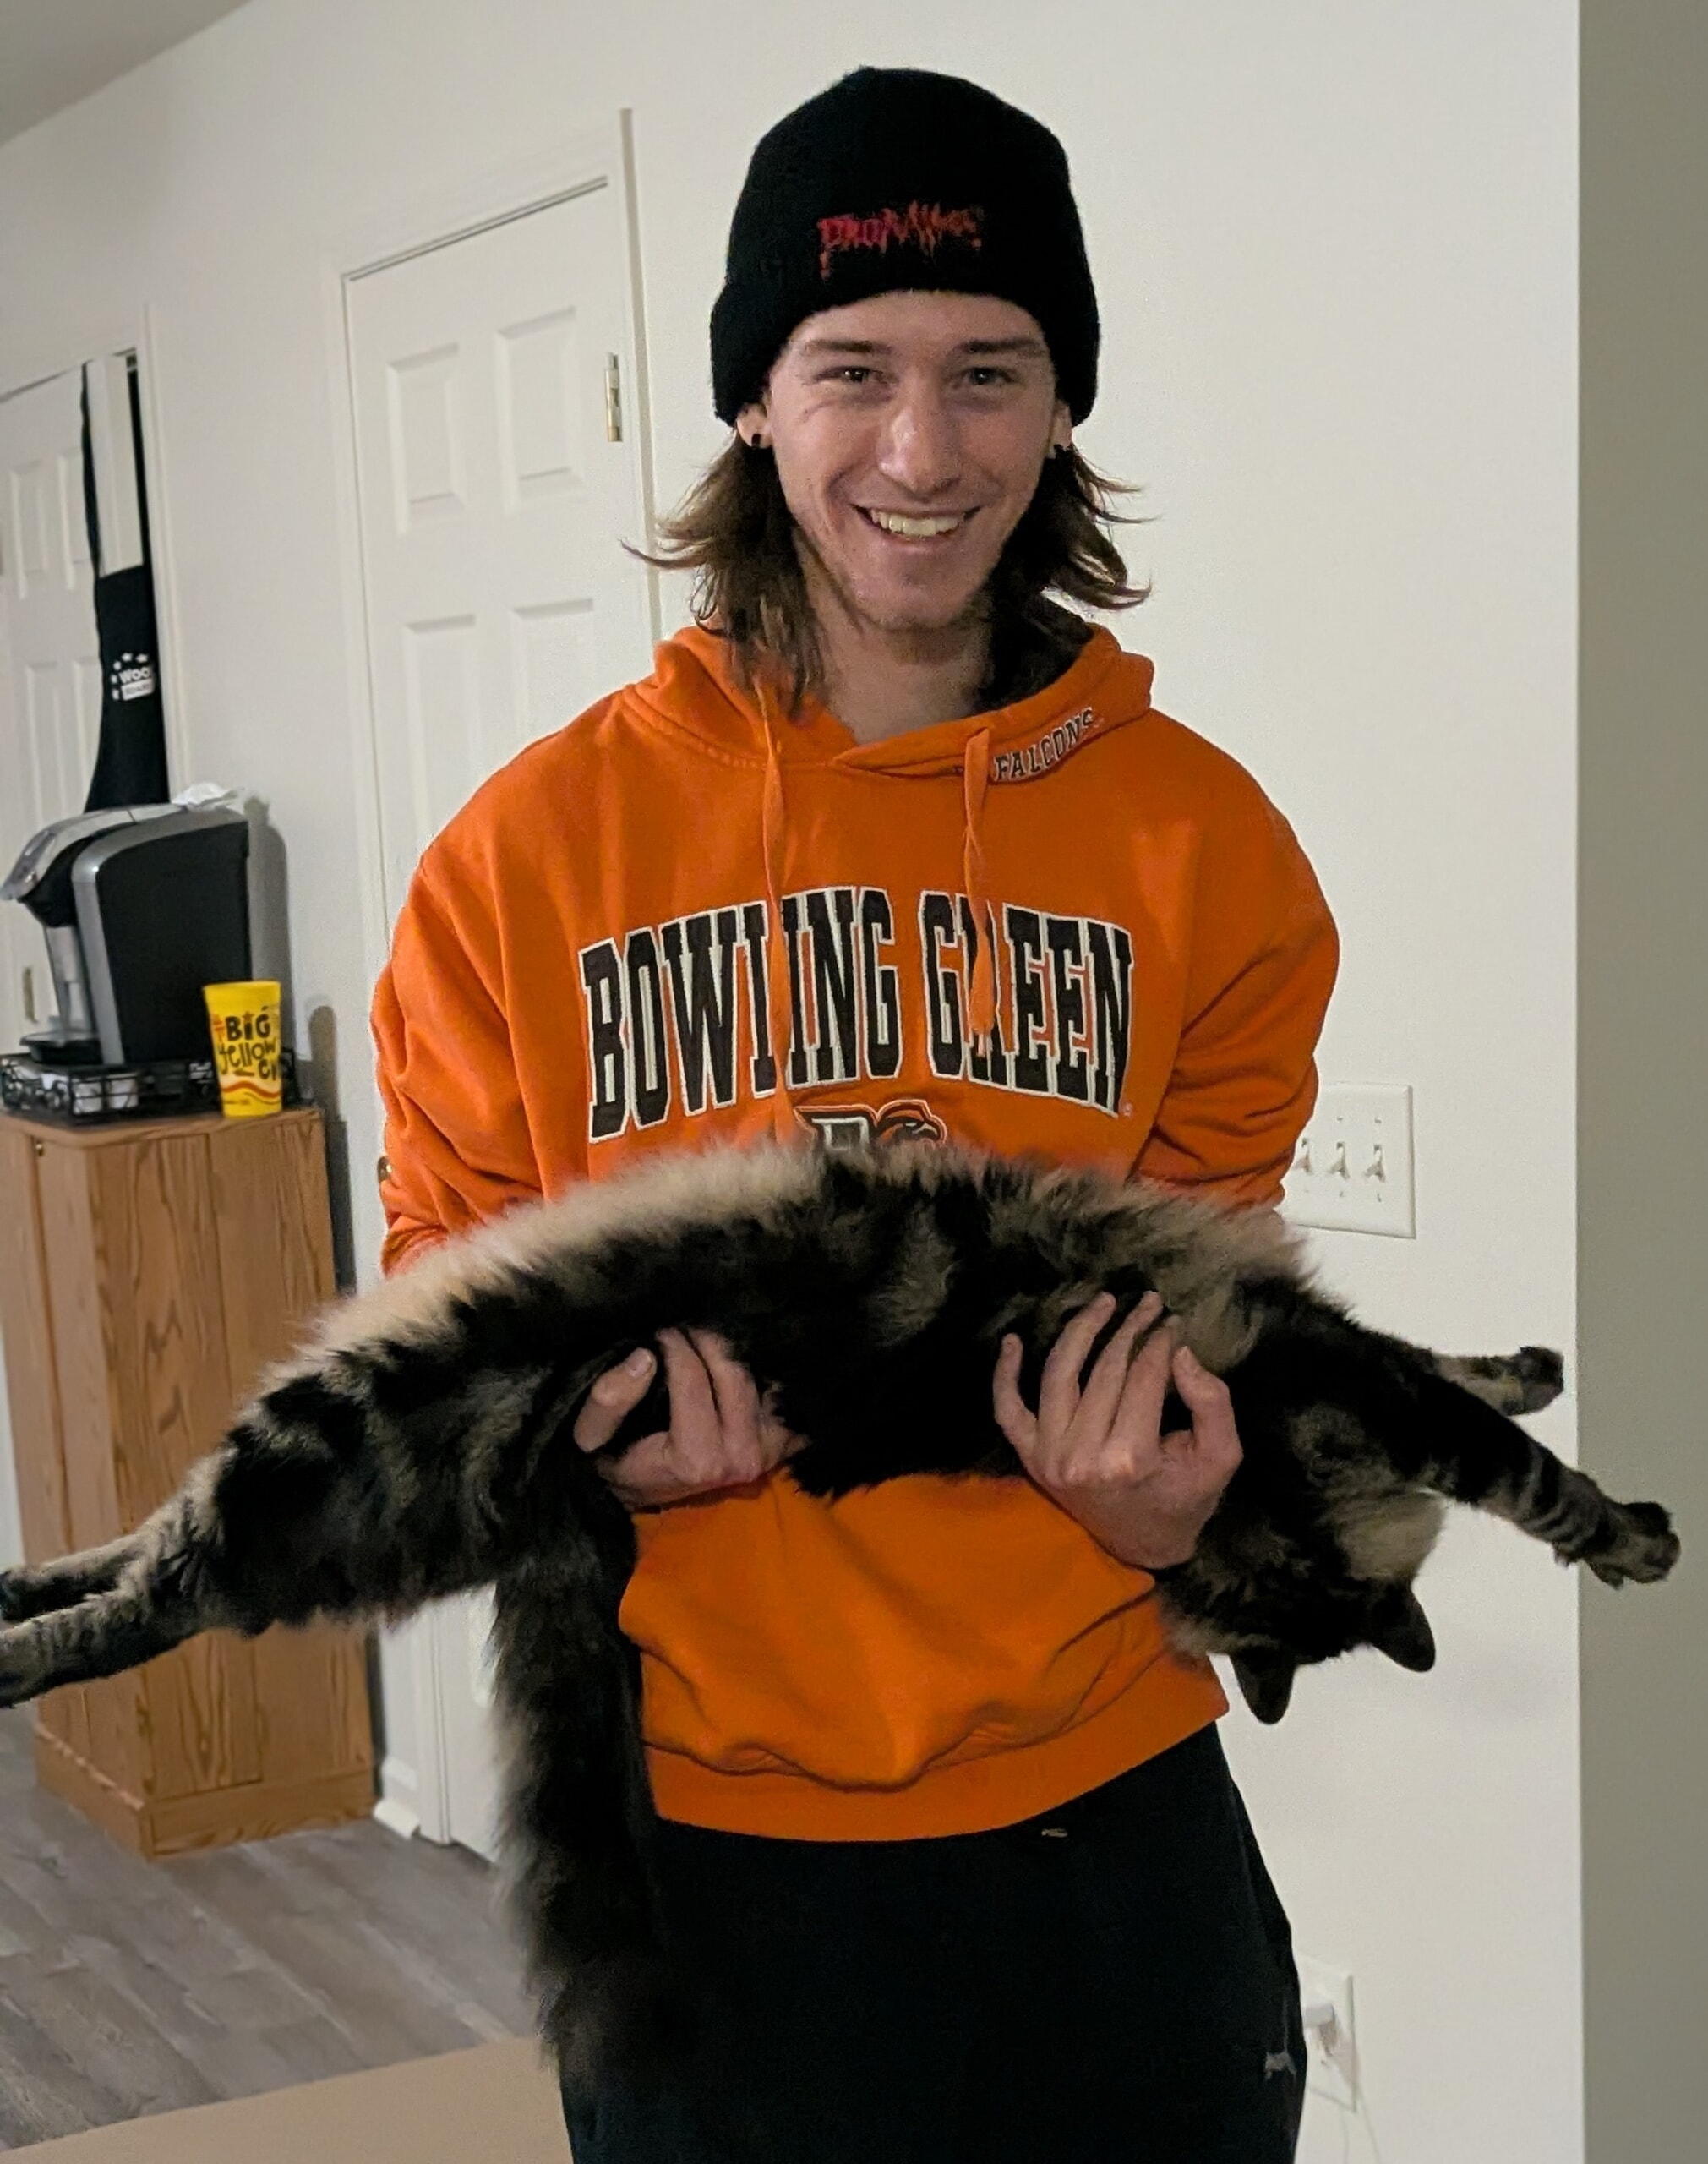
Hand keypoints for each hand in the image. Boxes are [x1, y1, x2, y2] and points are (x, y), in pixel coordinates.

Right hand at [573, 1328, 797, 1507]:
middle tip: (682, 1325)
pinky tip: (739, 1357)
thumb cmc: (613, 1461)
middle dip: (705, 1339)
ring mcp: (768, 1453)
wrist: (640, 1490)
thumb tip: (645, 1357)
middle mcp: (740, 1459)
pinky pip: (781, 1395)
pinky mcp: (781, 1446)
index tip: (657, 1329)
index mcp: (697, 1459)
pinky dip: (764, 1372)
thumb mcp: (590, 1438)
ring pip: (757, 1376)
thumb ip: (609, 1400)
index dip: (673, 1343)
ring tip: (702, 1338)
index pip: (694, 1378)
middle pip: (733, 1371)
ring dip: (731, 1350)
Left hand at [992, 1290, 1241, 1569]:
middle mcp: (1081, 1455)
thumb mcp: (1219, 1459)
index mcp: (1129, 1458)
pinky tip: (1013, 1340)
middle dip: (1129, 1328)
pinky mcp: (1030, 1457)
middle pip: (1104, 1370)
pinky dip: (1005, 1375)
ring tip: (1103, 1302)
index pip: (1142, 1377)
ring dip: (1080, 1331)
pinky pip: (1007, 1410)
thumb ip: (1212, 1405)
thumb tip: (1181, 1353)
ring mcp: (1049, 1456)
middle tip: (1149, 1303)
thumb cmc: (1185, 1501)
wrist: (1143, 1546)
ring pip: (1058, 1375)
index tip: (1175, 1320)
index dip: (1160, 1341)